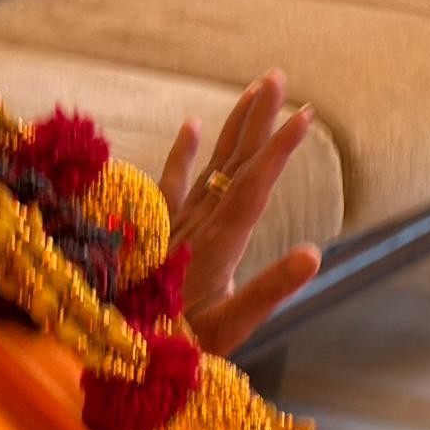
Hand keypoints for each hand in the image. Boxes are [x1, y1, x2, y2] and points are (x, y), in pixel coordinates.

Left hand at [163, 72, 320, 356]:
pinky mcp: (157, 230)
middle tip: (277, 77)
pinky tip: (192, 125)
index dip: (280, 148)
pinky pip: (169, 183)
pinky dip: (182, 153)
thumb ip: (269, 290)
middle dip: (258, 119)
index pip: (256, 184)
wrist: (115, 352)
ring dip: (233, 127)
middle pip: (234, 162)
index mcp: (219, 243)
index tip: (305, 114)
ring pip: (210, 164)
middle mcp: (197, 224)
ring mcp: (175, 223)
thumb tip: (314, 254)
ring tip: (253, 91)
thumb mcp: (230, 328)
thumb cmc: (181, 345)